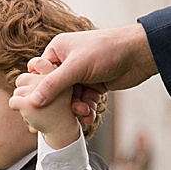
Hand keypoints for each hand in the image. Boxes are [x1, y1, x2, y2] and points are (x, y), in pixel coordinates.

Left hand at [10, 71, 81, 148]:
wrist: (62, 129)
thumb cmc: (59, 106)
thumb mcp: (60, 85)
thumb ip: (47, 74)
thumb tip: (31, 64)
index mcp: (55, 72)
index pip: (37, 62)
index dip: (33, 72)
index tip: (38, 83)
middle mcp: (46, 80)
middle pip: (22, 78)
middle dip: (24, 90)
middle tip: (36, 101)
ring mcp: (37, 92)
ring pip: (17, 91)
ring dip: (22, 102)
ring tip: (36, 110)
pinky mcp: (27, 104)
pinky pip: (13, 102)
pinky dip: (17, 109)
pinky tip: (28, 114)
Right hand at [21, 23, 157, 114]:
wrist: (138, 54)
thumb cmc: (105, 51)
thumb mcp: (75, 68)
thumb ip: (53, 85)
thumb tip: (32, 101)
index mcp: (58, 50)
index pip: (39, 73)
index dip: (37, 91)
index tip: (35, 108)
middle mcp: (67, 62)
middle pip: (55, 90)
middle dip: (60, 105)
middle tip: (59, 119)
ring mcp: (81, 74)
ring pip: (71, 98)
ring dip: (76, 108)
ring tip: (84, 113)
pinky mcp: (94, 85)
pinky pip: (85, 101)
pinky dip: (87, 109)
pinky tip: (90, 116)